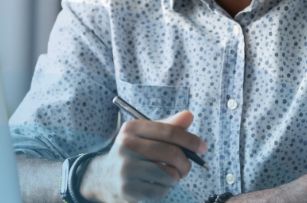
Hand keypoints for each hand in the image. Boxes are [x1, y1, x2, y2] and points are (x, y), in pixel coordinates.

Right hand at [79, 110, 206, 202]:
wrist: (103, 178)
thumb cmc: (132, 154)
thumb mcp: (146, 136)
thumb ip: (168, 126)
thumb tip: (189, 116)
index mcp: (132, 128)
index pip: (169, 131)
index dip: (190, 140)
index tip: (202, 147)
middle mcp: (126, 146)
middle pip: (171, 153)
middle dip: (186, 163)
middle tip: (187, 168)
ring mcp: (126, 169)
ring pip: (168, 174)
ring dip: (175, 177)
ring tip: (171, 176)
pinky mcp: (127, 189)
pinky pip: (160, 190)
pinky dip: (165, 190)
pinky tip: (158, 186)